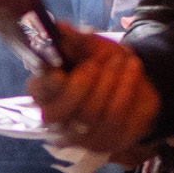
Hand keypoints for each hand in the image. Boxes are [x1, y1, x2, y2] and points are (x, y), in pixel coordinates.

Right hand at [28, 23, 159, 159]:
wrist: (136, 82)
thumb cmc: (103, 64)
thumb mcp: (89, 47)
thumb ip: (74, 40)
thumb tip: (59, 28)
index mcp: (45, 94)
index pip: (37, 94)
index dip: (47, 85)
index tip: (60, 71)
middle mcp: (58, 122)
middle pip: (59, 113)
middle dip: (80, 85)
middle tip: (95, 64)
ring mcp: (83, 138)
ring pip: (90, 113)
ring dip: (109, 80)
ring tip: (122, 59)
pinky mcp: (109, 144)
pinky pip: (118, 117)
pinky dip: (127, 87)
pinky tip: (132, 68)